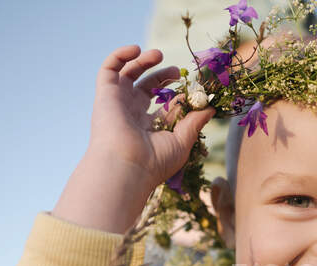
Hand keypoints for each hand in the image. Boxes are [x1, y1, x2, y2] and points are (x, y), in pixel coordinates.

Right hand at [88, 45, 213, 192]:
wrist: (127, 166)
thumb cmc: (155, 160)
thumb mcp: (182, 140)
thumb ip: (195, 122)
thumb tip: (210, 108)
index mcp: (149, 129)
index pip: (165, 106)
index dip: (179, 96)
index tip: (195, 91)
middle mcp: (132, 115)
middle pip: (147, 88)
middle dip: (162, 76)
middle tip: (177, 71)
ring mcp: (118, 103)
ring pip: (128, 75)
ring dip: (143, 61)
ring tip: (158, 54)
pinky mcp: (105, 94)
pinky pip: (109, 68)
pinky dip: (120, 55)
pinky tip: (136, 49)